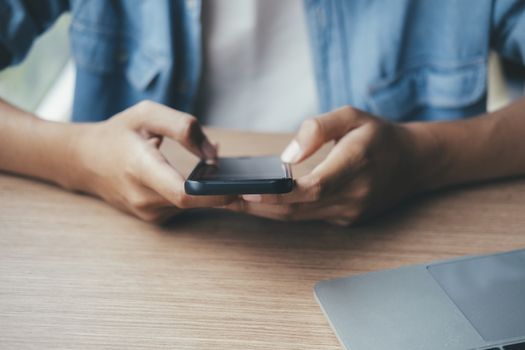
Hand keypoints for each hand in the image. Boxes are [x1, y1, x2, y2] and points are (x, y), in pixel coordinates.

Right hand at [68, 100, 233, 221]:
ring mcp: (148, 212)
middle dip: (226, 194)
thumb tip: (214, 153)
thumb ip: (183, 127)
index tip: (242, 188)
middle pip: (195, 203)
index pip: (183, 194)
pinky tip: (210, 182)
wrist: (84, 160)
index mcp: (141, 168)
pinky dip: (201, 196)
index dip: (215, 195)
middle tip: (257, 185)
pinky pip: (185, 208)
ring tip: (236, 179)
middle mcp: (144, 197)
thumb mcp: (146, 114)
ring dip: (214, 194)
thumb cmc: (117, 133)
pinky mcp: (153, 217)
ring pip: (193, 207)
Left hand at [231, 106, 420, 225]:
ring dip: (263, 211)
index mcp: (356, 164)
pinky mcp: (346, 220)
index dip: (278, 193)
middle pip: (297, 209)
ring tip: (229, 201)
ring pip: (298, 217)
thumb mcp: (353, 115)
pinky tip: (258, 202)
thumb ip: (318, 129)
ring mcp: (350, 212)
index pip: (313, 188)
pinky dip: (281, 211)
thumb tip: (287, 155)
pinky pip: (307, 218)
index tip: (247, 192)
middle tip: (220, 198)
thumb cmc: (379, 135)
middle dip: (256, 206)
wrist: (413, 163)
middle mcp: (354, 195)